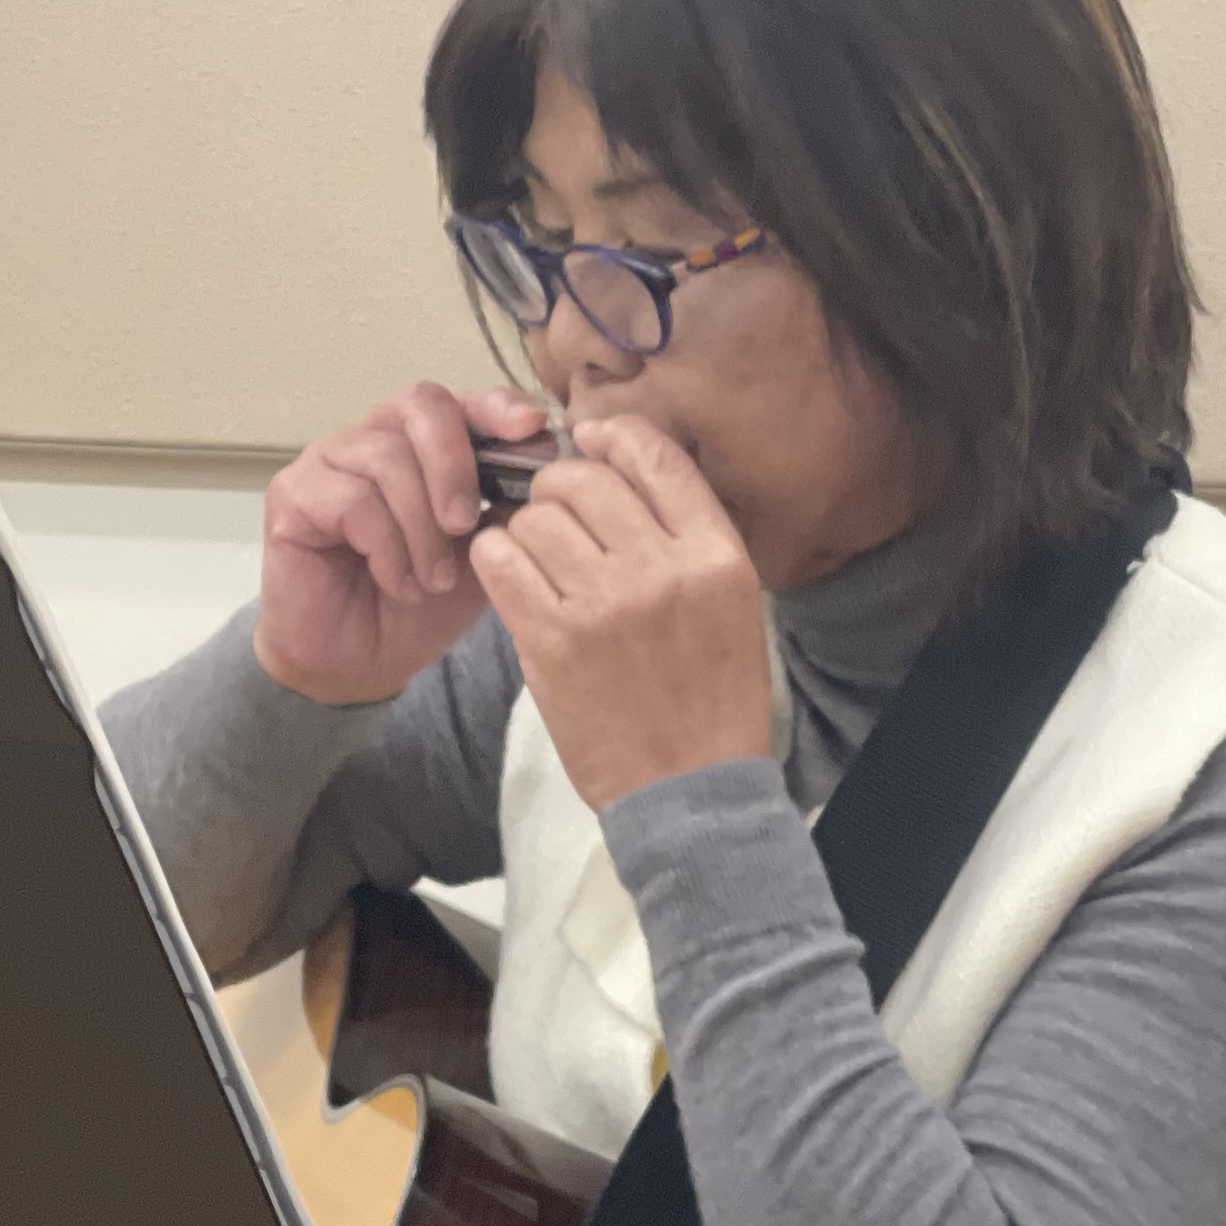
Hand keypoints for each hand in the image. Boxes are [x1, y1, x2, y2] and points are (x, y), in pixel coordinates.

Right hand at [255, 382, 537, 705]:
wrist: (364, 663)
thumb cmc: (422, 605)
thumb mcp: (484, 555)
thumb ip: (508, 507)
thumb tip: (543, 461)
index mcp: (421, 447)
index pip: (458, 401)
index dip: (496, 406)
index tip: (532, 428)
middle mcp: (372, 440)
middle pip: (420, 405)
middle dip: (455, 464)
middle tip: (464, 525)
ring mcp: (328, 462)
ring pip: (387, 458)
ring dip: (422, 529)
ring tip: (433, 580)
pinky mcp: (293, 494)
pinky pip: (353, 500)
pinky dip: (388, 549)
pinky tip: (398, 583)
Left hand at [468, 416, 771, 808]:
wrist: (690, 789)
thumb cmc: (710, 698)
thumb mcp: (730, 605)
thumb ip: (683, 539)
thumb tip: (611, 468)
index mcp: (717, 556)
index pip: (655, 457)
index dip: (612, 436)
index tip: (589, 441)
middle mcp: (664, 569)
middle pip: (583, 479)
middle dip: (556, 490)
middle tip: (553, 521)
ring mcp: (607, 604)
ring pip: (534, 517)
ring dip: (524, 532)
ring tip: (536, 564)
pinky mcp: (554, 640)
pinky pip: (500, 560)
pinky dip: (495, 560)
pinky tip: (510, 579)